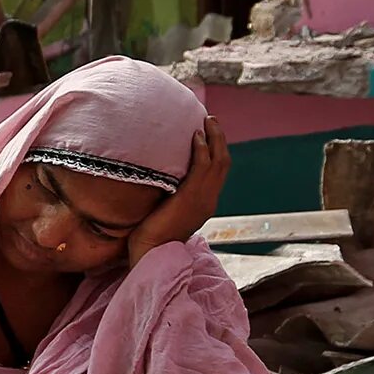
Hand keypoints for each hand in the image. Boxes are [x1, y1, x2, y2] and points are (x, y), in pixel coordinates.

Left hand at [127, 116, 230, 264]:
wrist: (150, 254)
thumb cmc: (150, 236)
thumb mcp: (167, 211)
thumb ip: (170, 196)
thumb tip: (158, 178)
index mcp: (205, 204)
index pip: (217, 173)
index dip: (216, 151)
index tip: (208, 133)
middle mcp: (209, 200)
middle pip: (223, 163)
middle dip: (219, 139)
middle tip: (211, 120)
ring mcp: (203, 200)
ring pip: (218, 162)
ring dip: (214, 138)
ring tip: (207, 120)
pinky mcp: (191, 198)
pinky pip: (202, 168)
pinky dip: (202, 149)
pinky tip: (196, 136)